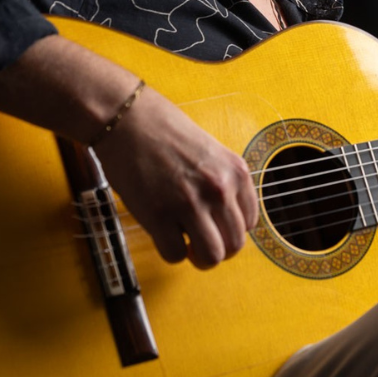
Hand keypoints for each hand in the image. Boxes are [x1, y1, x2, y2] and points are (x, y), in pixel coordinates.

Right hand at [94, 87, 258, 268]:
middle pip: (234, 245)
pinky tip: (163, 233)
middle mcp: (219, 189)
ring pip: (211, 257)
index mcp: (236, 172)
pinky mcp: (159, 214)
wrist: (128, 119)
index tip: (215, 226)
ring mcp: (190, 203)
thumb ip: (223, 184)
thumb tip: (225, 221)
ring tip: (186, 243)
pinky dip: (170, 251)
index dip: (230, 230)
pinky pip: (176, 255)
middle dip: (217, 249)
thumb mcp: (212, 153)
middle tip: (200, 242)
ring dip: (198, 257)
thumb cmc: (165, 131)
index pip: (249, 223)